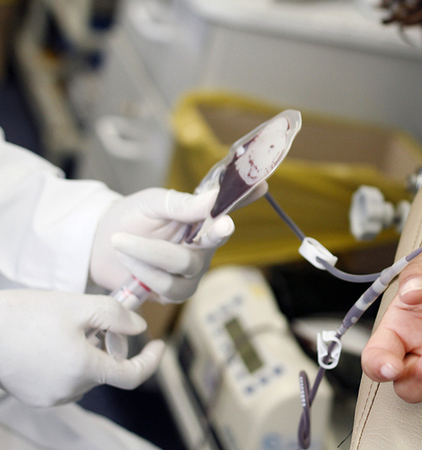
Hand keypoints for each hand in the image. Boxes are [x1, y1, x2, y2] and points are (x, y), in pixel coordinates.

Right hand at [0, 290, 164, 406]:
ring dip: (90, 353)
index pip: (132, 376)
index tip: (159, 343)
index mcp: (84, 370)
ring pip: (88, 374)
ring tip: (69, 328)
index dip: (151, 360)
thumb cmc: (26, 315)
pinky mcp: (36, 395)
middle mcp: (69, 390)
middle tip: (96, 320)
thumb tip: (139, 328)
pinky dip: (72, 360)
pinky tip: (53, 340)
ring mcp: (51, 396)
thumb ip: (116, 316)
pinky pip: (67, 378)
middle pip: (108, 370)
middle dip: (111, 346)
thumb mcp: (79, 306)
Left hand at [90, 185, 264, 302]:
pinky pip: (166, 287)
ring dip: (145, 255)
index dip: (245, 198)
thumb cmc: (130, 218)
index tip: (259, 186)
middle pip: (205, 245)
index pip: (228, 208)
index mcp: (202, 220)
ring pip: (181, 268)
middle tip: (189, 228)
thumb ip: (181, 203)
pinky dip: (143, 273)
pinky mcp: (176, 293)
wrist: (101, 245)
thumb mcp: (152, 203)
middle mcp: (204, 248)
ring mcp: (192, 273)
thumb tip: (213, 197)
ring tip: (119, 242)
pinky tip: (128, 261)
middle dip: (184, 239)